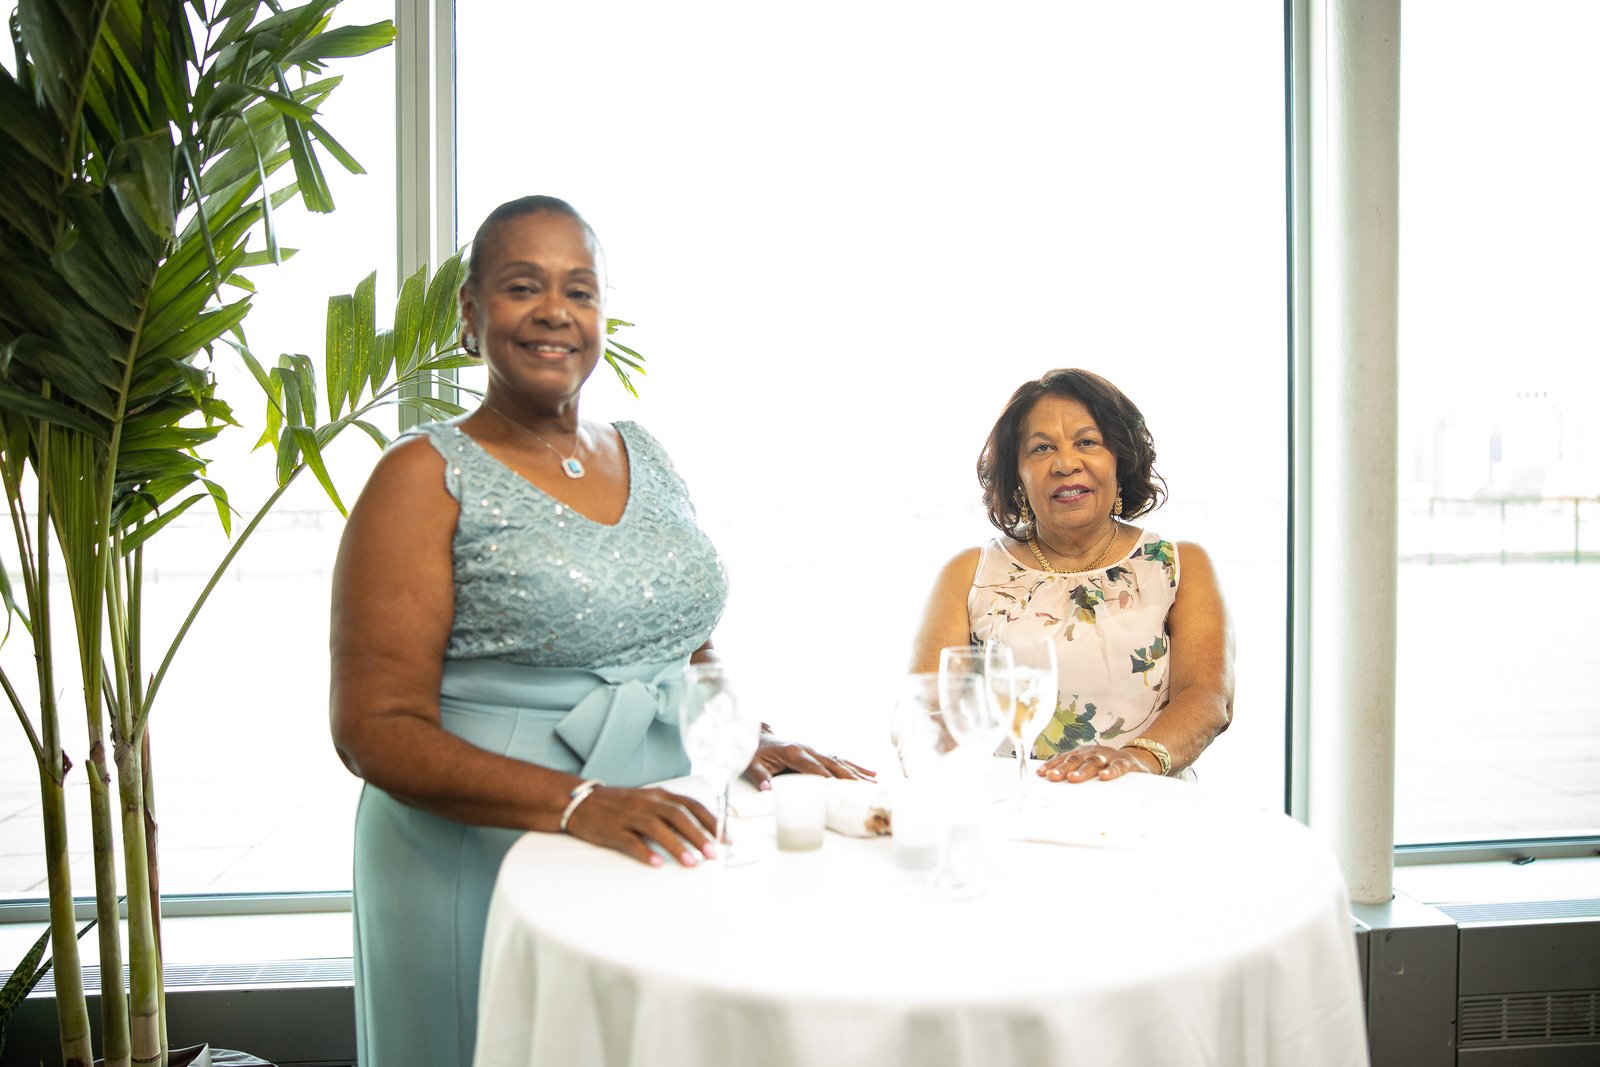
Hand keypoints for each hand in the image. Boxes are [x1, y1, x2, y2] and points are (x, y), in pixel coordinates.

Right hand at [563, 785, 718, 866]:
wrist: (581, 801)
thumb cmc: (620, 804)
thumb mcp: (648, 800)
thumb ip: (671, 810)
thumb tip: (700, 829)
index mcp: (659, 795)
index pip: (691, 805)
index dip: (710, 821)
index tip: (724, 838)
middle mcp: (647, 802)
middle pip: (678, 816)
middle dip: (698, 835)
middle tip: (713, 853)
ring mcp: (629, 816)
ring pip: (656, 828)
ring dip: (676, 846)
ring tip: (691, 863)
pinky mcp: (613, 830)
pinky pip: (630, 841)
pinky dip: (644, 852)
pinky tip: (655, 864)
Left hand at [742, 736, 874, 790]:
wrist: (756, 737)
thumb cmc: (755, 752)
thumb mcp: (752, 764)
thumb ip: (760, 775)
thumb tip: (767, 789)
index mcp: (793, 752)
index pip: (814, 768)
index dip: (827, 778)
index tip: (841, 789)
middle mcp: (808, 749)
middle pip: (832, 764)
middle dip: (850, 776)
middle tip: (866, 788)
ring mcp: (814, 750)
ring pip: (839, 761)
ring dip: (857, 772)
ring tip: (874, 781)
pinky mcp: (817, 753)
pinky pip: (838, 760)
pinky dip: (854, 766)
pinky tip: (869, 772)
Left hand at [1039, 743, 1155, 782]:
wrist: (1137, 761)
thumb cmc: (1108, 767)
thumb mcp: (1091, 768)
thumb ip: (1076, 773)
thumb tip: (1051, 782)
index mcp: (1083, 753)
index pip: (1064, 758)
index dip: (1052, 765)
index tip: (1040, 773)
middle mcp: (1094, 752)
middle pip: (1076, 759)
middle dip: (1063, 768)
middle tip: (1052, 777)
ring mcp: (1110, 756)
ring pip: (1094, 762)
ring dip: (1082, 770)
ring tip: (1072, 778)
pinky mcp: (1126, 762)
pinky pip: (1118, 767)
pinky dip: (1111, 771)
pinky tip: (1103, 777)